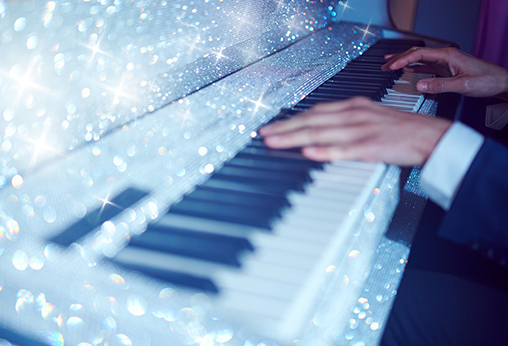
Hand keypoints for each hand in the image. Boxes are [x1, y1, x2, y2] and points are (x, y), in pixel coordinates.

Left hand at [259, 98, 451, 165]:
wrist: (430, 135)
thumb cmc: (399, 129)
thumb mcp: (369, 117)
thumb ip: (345, 121)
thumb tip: (321, 130)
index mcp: (353, 107)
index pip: (315, 112)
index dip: (291, 119)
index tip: (274, 125)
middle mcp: (353, 115)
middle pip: (312, 121)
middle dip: (285, 128)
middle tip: (264, 134)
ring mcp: (361, 130)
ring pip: (321, 133)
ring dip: (295, 138)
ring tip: (275, 142)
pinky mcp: (371, 146)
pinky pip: (343, 149)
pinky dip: (325, 151)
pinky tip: (309, 153)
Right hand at [381, 47, 507, 100]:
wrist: (500, 82)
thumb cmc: (487, 81)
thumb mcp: (462, 85)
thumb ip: (439, 85)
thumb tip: (419, 85)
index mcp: (448, 56)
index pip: (419, 54)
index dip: (403, 60)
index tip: (391, 67)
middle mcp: (446, 56)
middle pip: (416, 54)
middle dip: (398, 59)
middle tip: (384, 65)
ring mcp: (446, 62)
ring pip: (420, 59)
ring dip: (404, 62)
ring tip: (390, 66)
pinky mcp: (447, 69)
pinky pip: (426, 66)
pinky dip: (414, 68)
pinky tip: (406, 70)